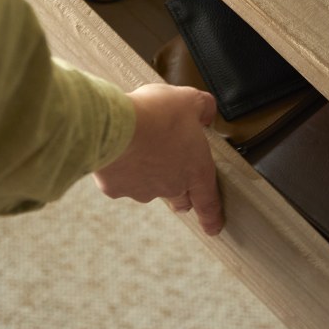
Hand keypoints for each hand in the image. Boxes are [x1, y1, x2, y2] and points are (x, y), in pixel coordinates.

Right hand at [93, 84, 223, 234]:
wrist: (115, 125)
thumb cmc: (155, 114)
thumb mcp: (188, 100)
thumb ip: (203, 107)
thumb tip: (206, 112)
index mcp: (196, 169)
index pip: (209, 201)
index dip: (212, 216)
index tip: (213, 227)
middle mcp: (172, 186)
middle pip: (180, 198)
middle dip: (180, 194)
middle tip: (174, 177)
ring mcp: (143, 191)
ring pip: (148, 188)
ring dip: (147, 174)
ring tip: (138, 147)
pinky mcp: (117, 189)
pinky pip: (121, 181)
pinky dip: (121, 169)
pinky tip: (117, 150)